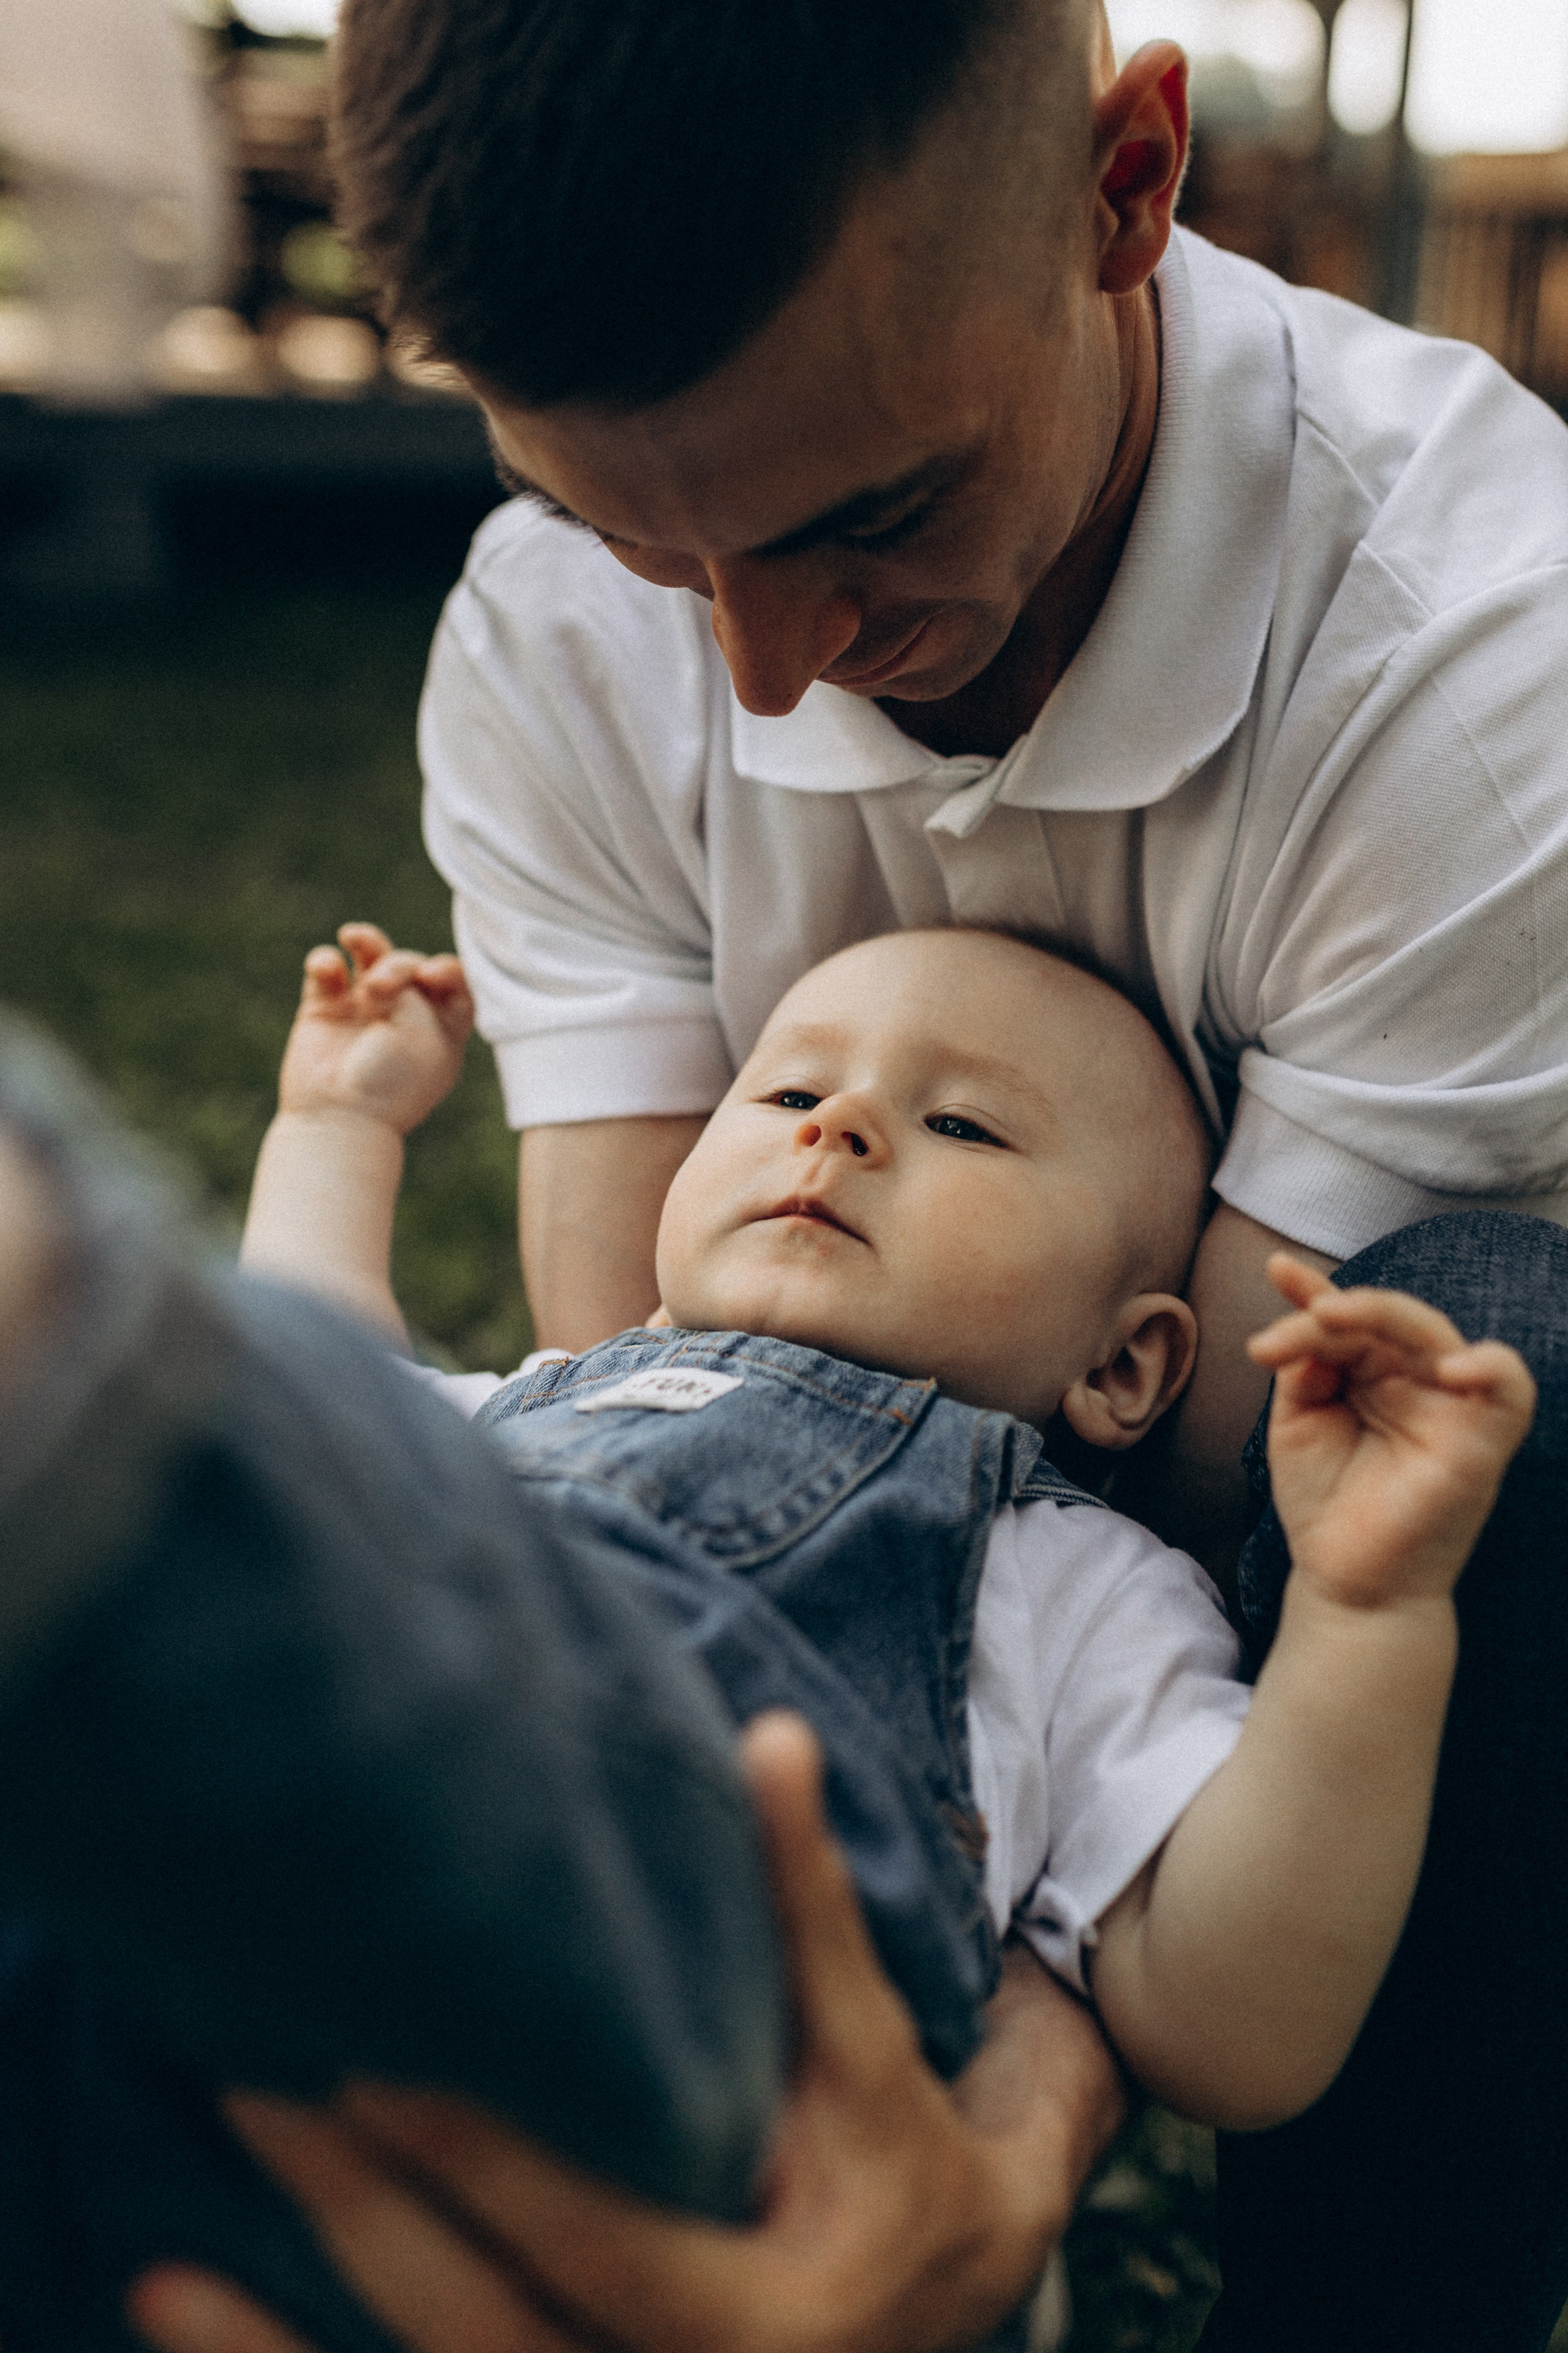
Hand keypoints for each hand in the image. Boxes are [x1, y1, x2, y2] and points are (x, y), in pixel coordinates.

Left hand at [127, 1719, 1120, 2352]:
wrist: (932, 2315)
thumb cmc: (896, 2163)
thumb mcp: (871, 2055)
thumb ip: (813, 1916)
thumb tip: (772, 1736)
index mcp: (772, 2325)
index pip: (603, 2241)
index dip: (488, 2162)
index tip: (372, 2061)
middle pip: (490, 2333)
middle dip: (368, 2220)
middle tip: (259, 2092)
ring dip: (288, 2345)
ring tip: (170, 2261)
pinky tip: (173, 2309)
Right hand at [276, 923, 473, 1137]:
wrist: (339, 1118)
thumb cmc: (391, 1080)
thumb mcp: (422, 1028)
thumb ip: (411, 983)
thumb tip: (375, 968)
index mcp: (443, 1031)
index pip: (455, 983)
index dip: (447, 968)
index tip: (433, 973)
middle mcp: (406, 1019)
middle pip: (412, 966)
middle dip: (400, 965)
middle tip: (382, 988)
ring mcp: (364, 1013)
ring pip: (370, 957)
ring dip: (368, 942)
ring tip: (354, 938)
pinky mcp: (324, 1011)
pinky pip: (327, 971)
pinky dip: (325, 961)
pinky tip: (327, 969)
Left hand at [1248, 1254, 1534, 1605]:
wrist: (1346, 1583)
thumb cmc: (1325, 1504)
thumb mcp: (1298, 1424)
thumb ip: (1306, 1369)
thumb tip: (1313, 1328)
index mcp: (1374, 1374)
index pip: (1350, 1322)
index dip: (1313, 1292)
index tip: (1276, 1268)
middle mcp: (1416, 1382)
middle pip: (1387, 1321)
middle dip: (1337, 1310)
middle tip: (1298, 1317)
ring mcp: (1451, 1408)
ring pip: (1434, 1336)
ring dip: (1381, 1315)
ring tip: (1328, 1316)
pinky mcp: (1482, 1443)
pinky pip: (1510, 1389)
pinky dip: (1490, 1367)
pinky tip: (1447, 1366)